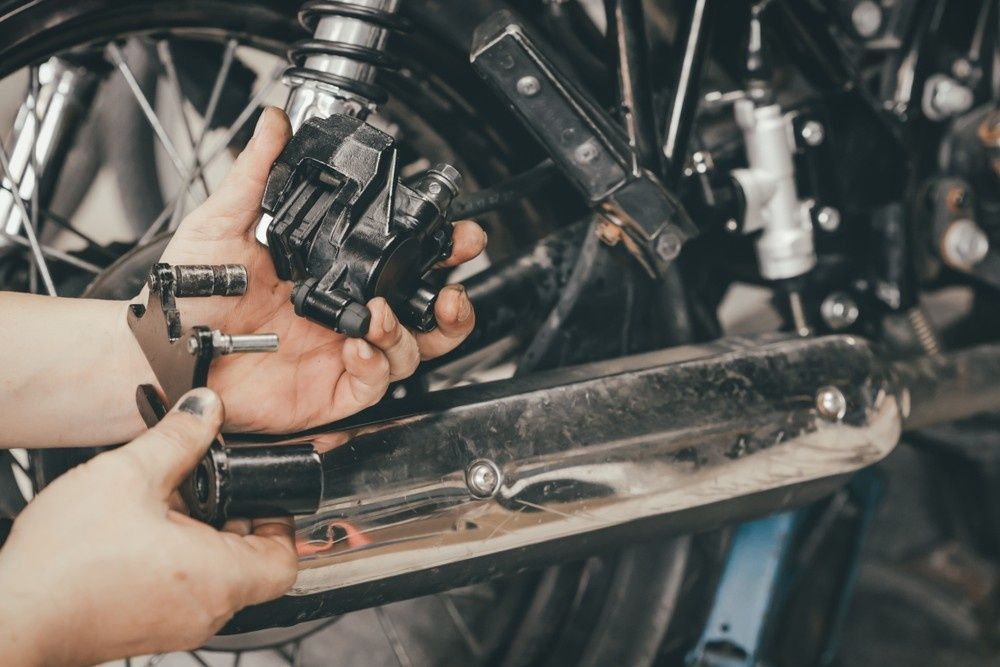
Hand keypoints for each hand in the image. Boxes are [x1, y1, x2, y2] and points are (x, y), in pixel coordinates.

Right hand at [0, 388, 296, 665]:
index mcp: (218, 577)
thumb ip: (178, 438)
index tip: (262, 496)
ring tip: (170, 507)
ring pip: (215, 580)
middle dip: (235, 522)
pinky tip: (141, 535)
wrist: (11, 616)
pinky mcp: (144, 630)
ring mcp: (175, 626)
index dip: (281, 523)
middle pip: (251, 567)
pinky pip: (182, 594)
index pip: (285, 560)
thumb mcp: (128, 475)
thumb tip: (205, 409)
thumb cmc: (66, 563)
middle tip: (210, 490)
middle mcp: (205, 611)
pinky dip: (176, 564)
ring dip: (203, 541)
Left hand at [150, 107, 486, 433]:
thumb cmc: (189, 294)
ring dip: (407, 334)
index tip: (456, 235)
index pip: (401, 262)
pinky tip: (356, 348)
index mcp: (333, 273)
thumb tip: (274, 125)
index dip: (437, 250)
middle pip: (425, 314)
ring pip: (410, 352)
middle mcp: (346, 313)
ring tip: (379, 316)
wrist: (162, 350)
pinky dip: (375, 366)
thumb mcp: (220, 225)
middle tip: (454, 289)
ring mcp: (342, 354)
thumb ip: (254, 176)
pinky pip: (375, 384)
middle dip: (453, 303)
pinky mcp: (332, 391)